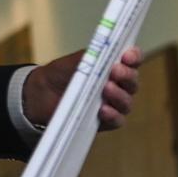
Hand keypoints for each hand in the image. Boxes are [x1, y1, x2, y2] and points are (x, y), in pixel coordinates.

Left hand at [22, 46, 140, 130]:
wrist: (43, 93)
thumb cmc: (62, 73)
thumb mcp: (76, 60)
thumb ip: (93, 56)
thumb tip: (106, 56)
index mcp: (114, 66)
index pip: (132, 60)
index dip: (134, 57)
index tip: (127, 56)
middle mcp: (118, 85)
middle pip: (132, 82)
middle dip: (127, 75)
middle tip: (115, 71)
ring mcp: (113, 104)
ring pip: (127, 102)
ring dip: (119, 95)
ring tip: (106, 89)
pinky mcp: (106, 121)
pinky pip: (117, 120)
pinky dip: (113, 115)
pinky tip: (103, 110)